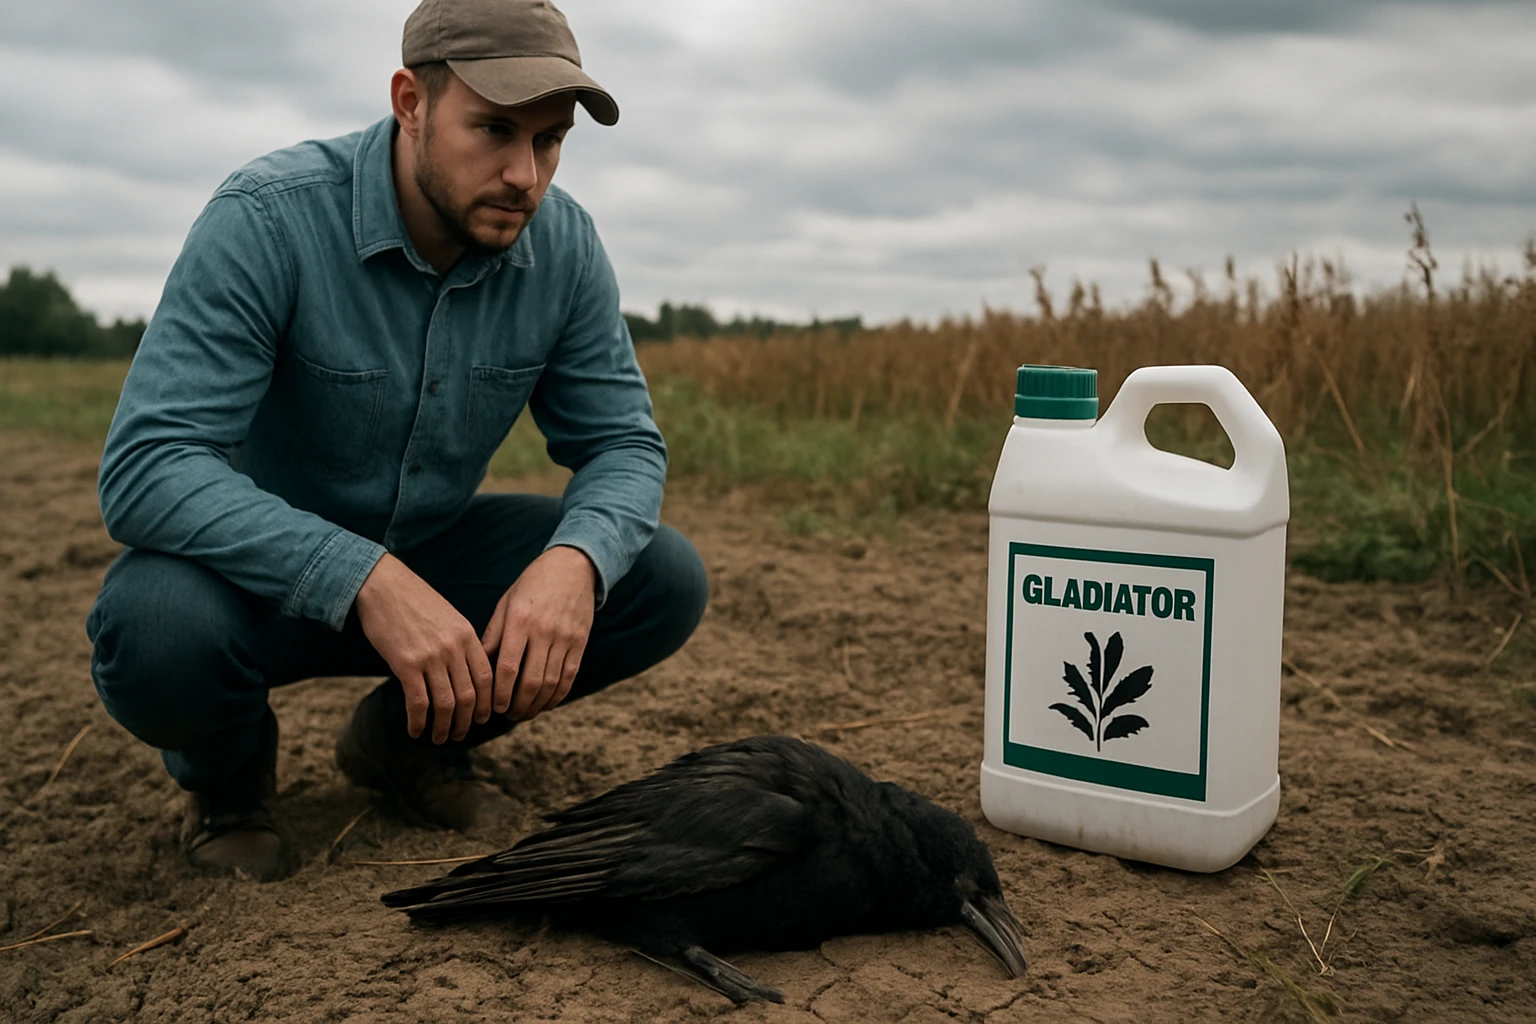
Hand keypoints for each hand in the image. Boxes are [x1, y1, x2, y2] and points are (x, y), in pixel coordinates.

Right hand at [354, 552, 494, 742]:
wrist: (382, 585)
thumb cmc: (413, 600)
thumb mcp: (448, 616)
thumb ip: (460, 642)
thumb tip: (463, 673)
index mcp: (467, 635)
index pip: (486, 678)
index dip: (486, 703)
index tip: (481, 718)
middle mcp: (453, 648)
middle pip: (469, 696)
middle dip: (466, 721)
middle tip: (459, 735)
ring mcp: (431, 657)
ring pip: (446, 704)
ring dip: (443, 727)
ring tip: (439, 738)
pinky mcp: (406, 664)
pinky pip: (418, 703)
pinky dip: (419, 722)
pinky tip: (415, 731)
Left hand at [481, 546, 597, 721]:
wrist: (573, 566)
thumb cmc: (532, 584)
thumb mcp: (507, 603)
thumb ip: (493, 635)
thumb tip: (478, 666)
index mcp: (520, 621)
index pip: (508, 667)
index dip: (500, 693)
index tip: (494, 708)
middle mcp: (544, 631)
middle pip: (532, 681)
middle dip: (519, 705)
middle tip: (509, 715)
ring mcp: (565, 638)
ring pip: (552, 683)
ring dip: (537, 705)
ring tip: (525, 713)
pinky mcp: (580, 642)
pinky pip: (570, 676)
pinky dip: (558, 695)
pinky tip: (546, 703)